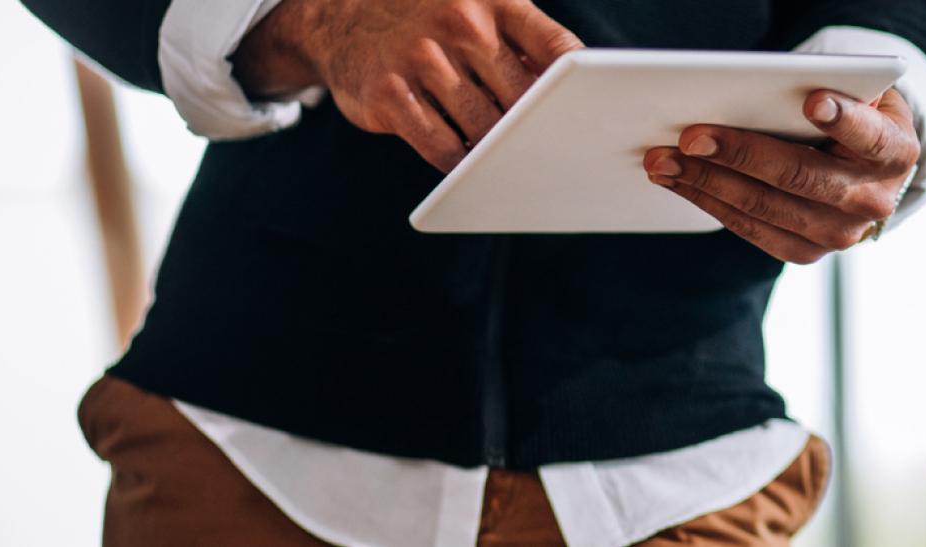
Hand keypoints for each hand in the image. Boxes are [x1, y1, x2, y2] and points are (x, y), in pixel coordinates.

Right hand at [234, 0, 583, 170]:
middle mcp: (460, 25)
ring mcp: (422, 60)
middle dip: (541, 129)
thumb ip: (517, 39)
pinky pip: (441, 147)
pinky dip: (461, 163)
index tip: (592, 113)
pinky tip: (469, 165)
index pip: (555, 45)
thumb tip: (569, 92)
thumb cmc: (424, 16)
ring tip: (513, 163)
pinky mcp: (389, 95)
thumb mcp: (472, 4)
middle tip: (555, 154)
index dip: (579, 85)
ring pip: (486, 128)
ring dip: (502, 151)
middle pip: (524, 96)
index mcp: (492, 0)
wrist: (333, 13)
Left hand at [642, 89, 920, 263]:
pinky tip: (680, 182)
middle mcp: (873, 200)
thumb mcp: (860, 94)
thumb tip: (759, 90)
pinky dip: (710, 203)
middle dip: (740, 155)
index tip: (813, 101)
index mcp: (895, 152)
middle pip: (801, 177)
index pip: (869, 137)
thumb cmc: (856, 117)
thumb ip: (832, 91)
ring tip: (665, 161)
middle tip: (691, 138)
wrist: (870, 169)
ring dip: (707, 183)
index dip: (842, 121)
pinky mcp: (808, 252)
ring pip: (766, 209)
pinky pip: (752, 230)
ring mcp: (840, 234)